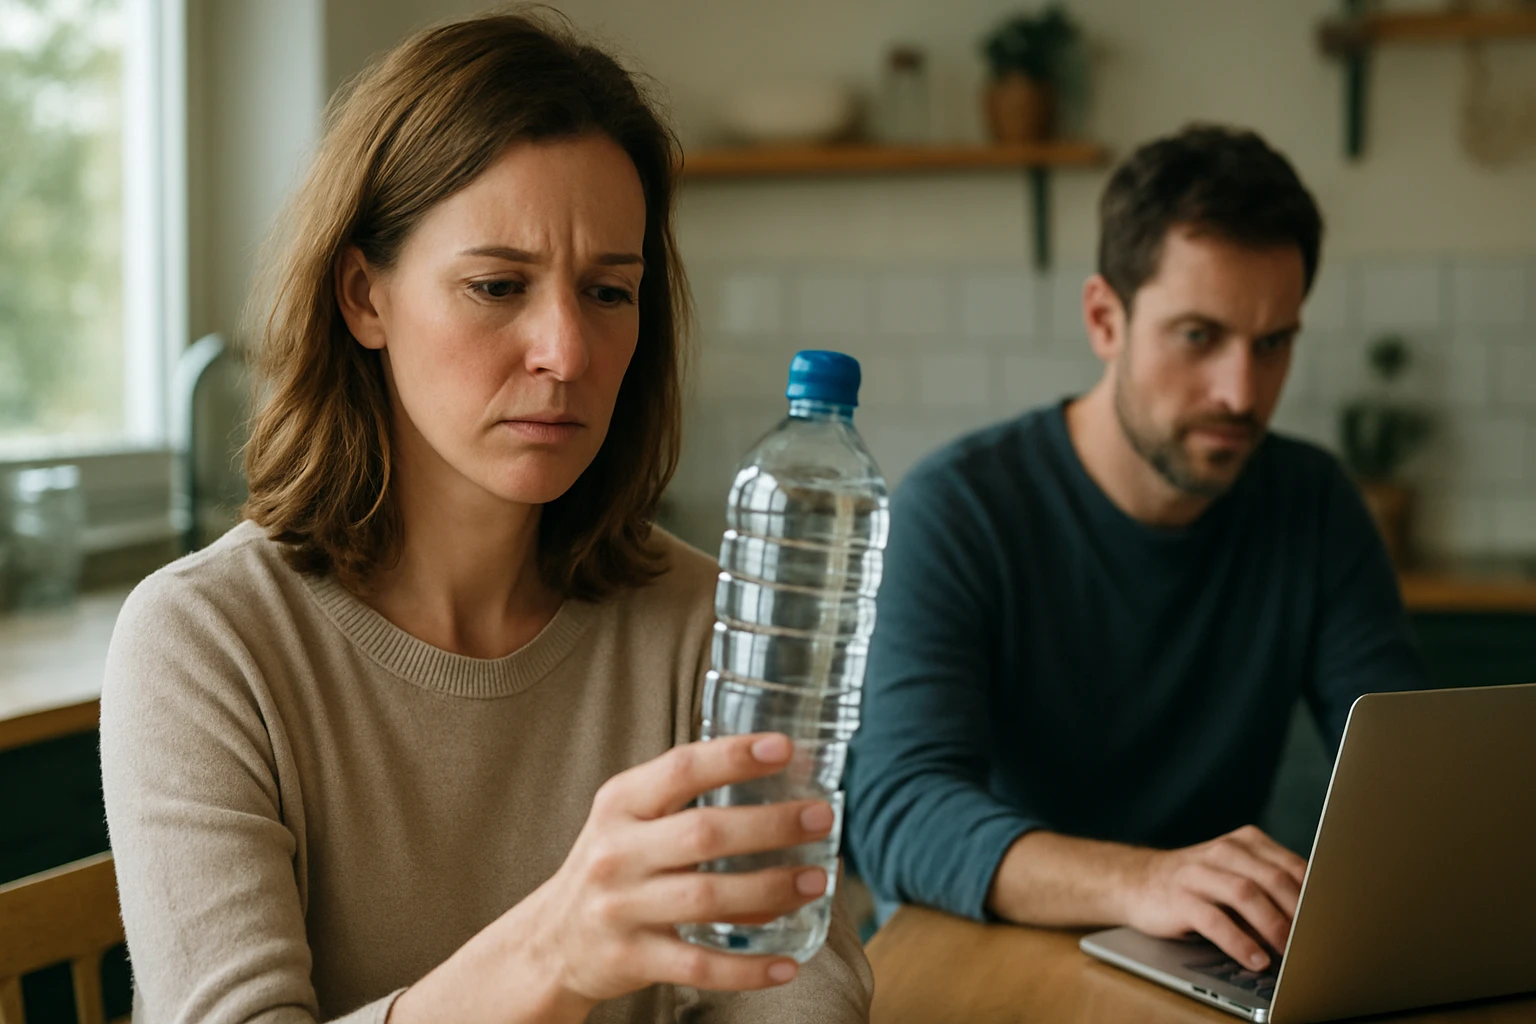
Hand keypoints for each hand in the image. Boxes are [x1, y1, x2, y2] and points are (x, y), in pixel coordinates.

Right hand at [389, 733, 835, 1023]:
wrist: (550, 940)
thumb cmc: (613, 865)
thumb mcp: (629, 818)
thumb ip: (685, 797)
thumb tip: (781, 785)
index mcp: (620, 803)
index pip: (680, 769)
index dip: (734, 757)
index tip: (784, 748)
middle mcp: (616, 851)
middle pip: (703, 834)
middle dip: (771, 824)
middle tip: (820, 818)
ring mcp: (621, 908)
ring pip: (707, 898)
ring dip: (770, 889)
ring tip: (817, 880)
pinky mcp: (631, 959)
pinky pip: (700, 966)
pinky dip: (748, 968)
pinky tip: (788, 962)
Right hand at [1120, 825, 1306, 970]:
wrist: (1138, 881)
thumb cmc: (1199, 884)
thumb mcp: (1236, 875)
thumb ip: (1269, 888)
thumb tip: (1313, 920)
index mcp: (1245, 842)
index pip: (1291, 866)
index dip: (1315, 895)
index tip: (1330, 921)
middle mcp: (1224, 851)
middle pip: (1273, 878)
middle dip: (1298, 913)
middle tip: (1313, 941)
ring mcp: (1199, 872)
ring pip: (1245, 894)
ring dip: (1272, 926)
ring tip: (1287, 952)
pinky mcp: (1179, 897)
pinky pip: (1215, 920)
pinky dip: (1239, 942)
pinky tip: (1254, 960)